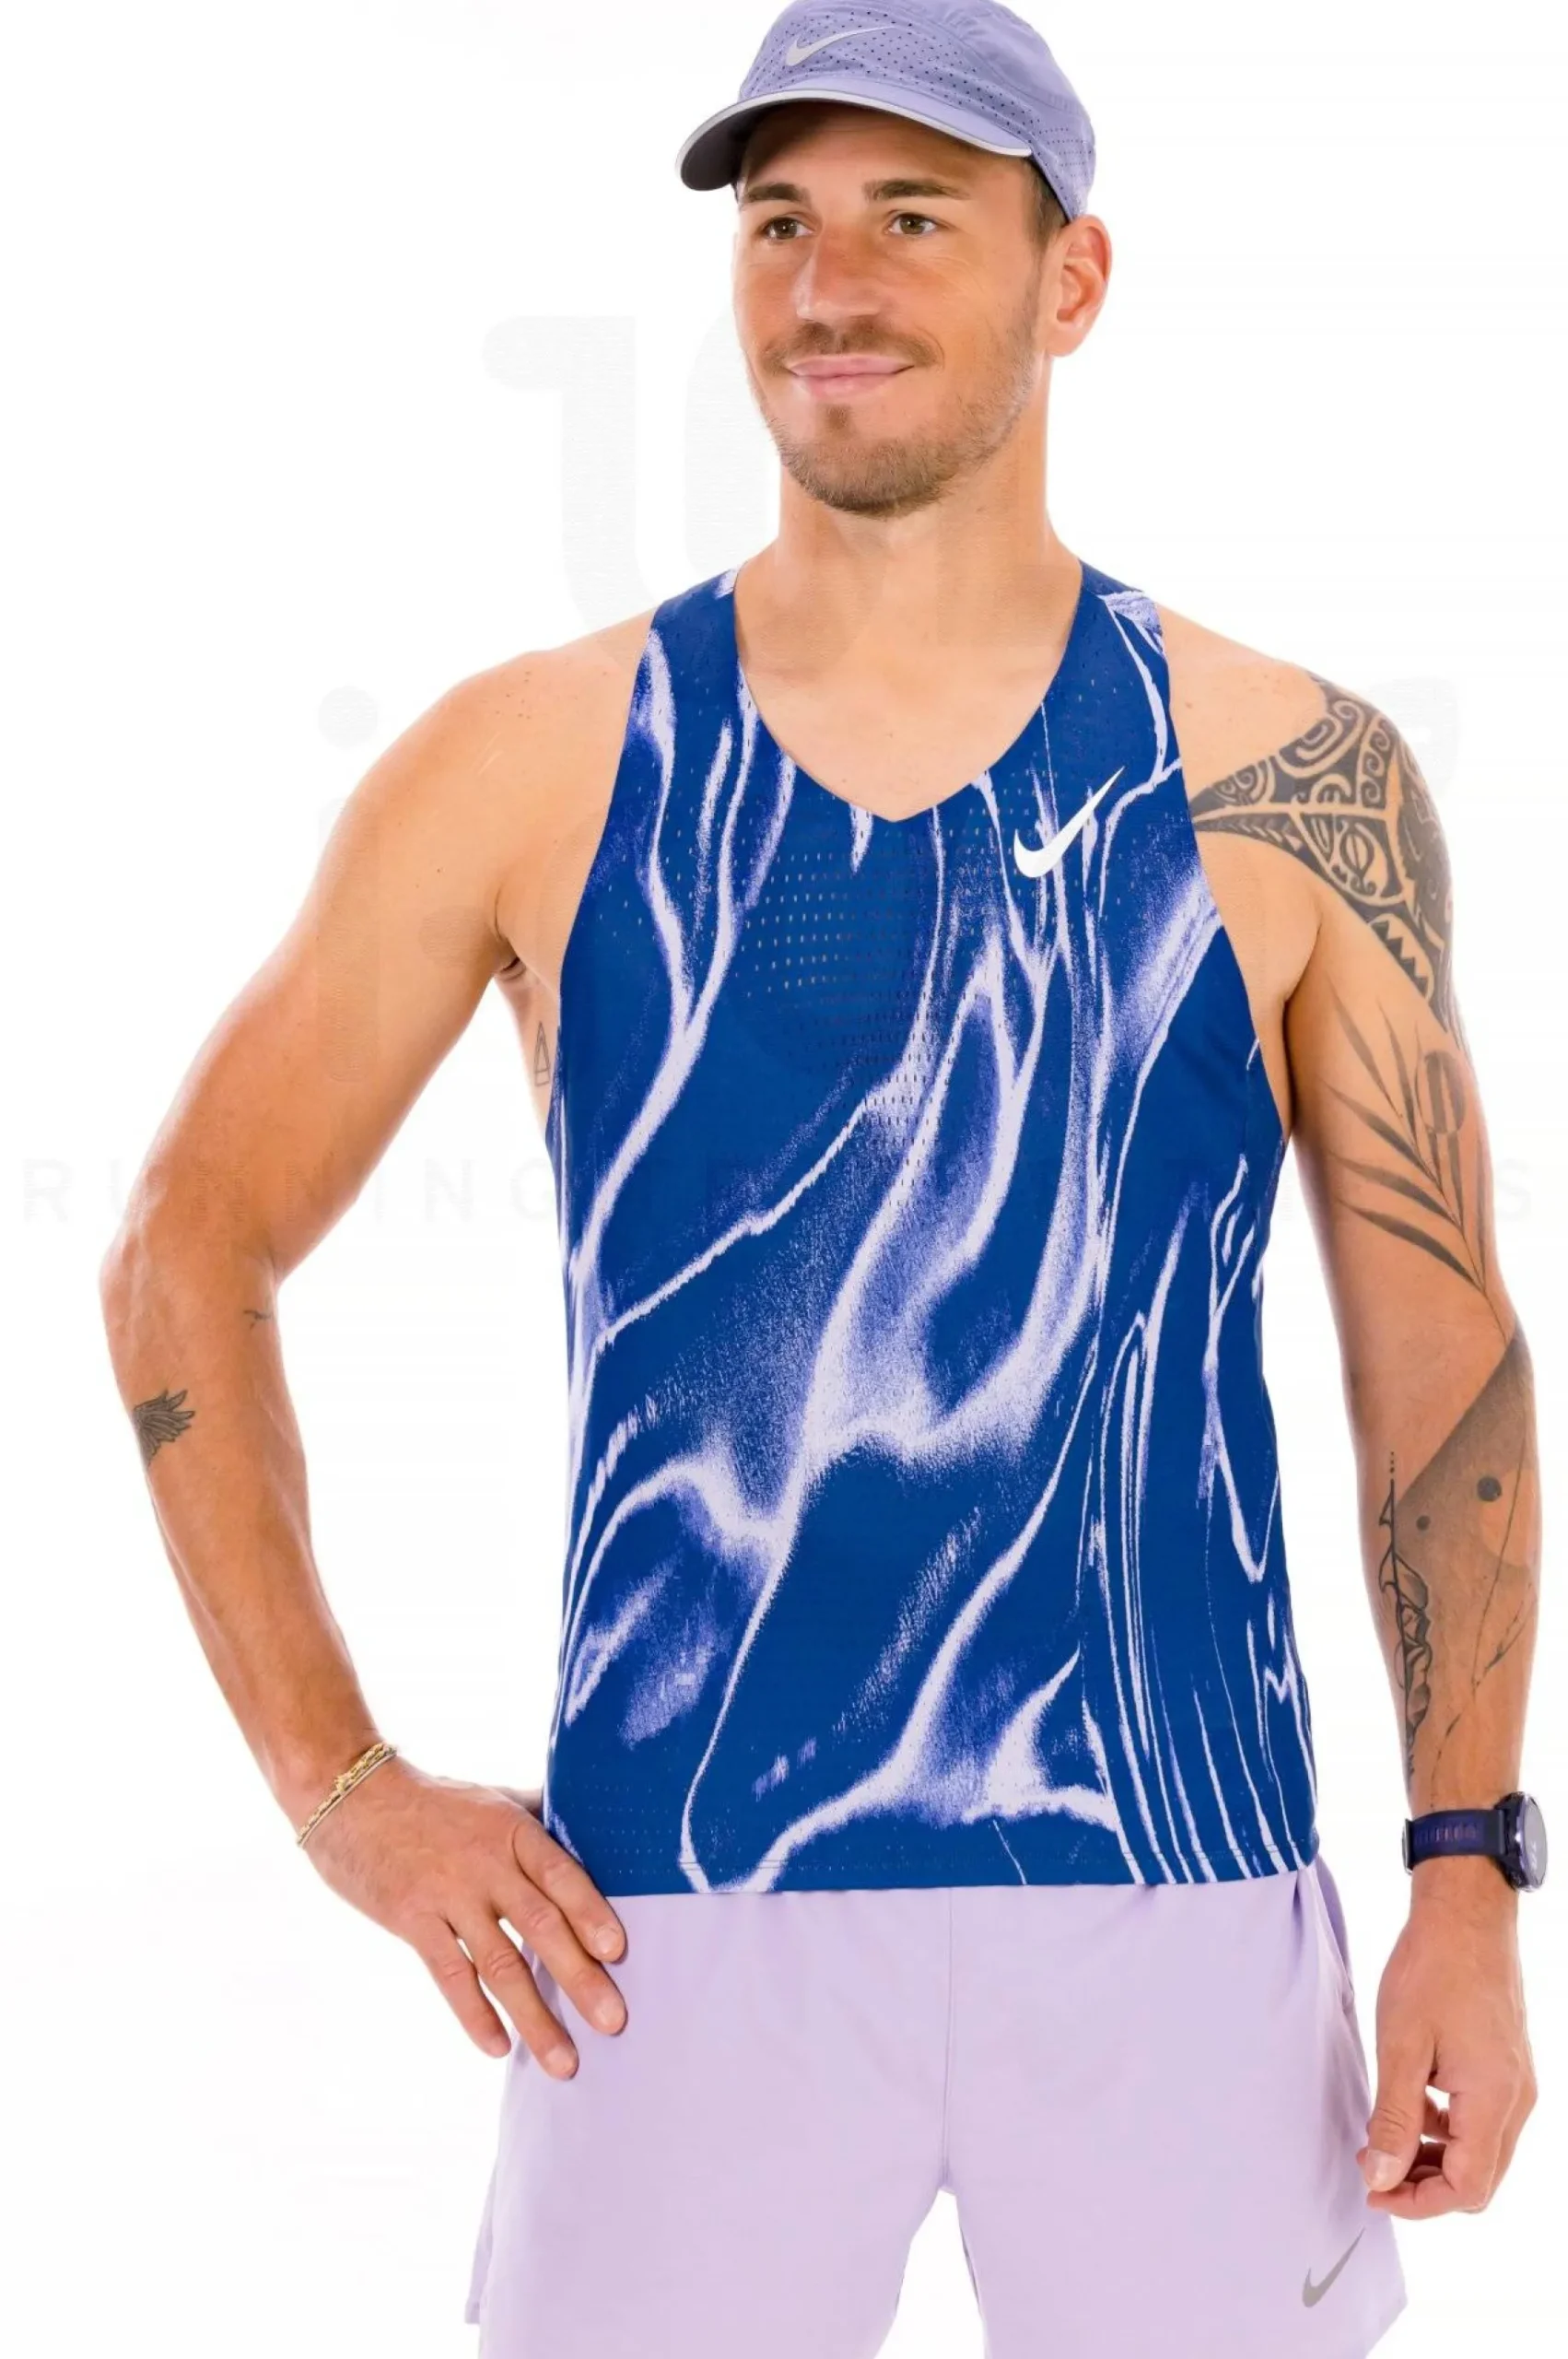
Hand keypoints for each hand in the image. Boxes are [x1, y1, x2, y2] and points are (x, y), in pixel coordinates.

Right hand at [299, 1755, 626, 2072]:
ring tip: (564, 2061)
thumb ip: (538, 1819)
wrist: (352, 1797)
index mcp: (512, 1829)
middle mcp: (485, 1862)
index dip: (590, 1911)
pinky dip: (475, 2015)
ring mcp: (447, 1894)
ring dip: (534, 2016)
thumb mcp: (492, 1799)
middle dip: (579, 1977)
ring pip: (499, 1963)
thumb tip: (592, 1828)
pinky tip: (498, 2048)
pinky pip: (449, 1976)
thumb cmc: (433, 1802)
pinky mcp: (412, 1920)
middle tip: (612, 2021)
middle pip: (540, 1925)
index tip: (618, 1951)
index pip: (560, 1873)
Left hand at [1359, 1857, 1536, 2215]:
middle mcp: (1517, 2100)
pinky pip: (1481, 2119)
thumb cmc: (1434, 1966)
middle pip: (1479, 2178)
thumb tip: (1383, 2177)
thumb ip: (1394, 2118)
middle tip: (1374, 2170)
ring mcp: (1516, 2083)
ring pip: (1481, 2151)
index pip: (1467, 2188)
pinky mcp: (1507, 2066)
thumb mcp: (1401, 2045)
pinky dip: (1447, 2128)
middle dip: (1425, 2186)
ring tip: (1384, 2140)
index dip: (1418, 2203)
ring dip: (1435, 2158)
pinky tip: (1410, 2107)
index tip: (1374, 2192)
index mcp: (1494, 2100)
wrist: (1466, 1912)